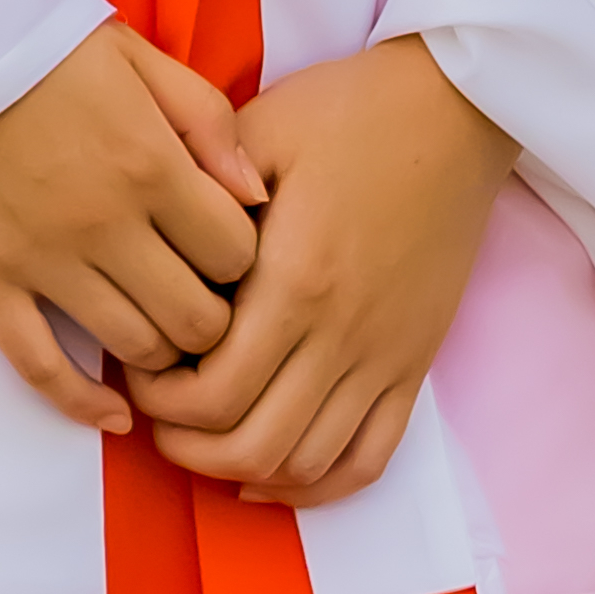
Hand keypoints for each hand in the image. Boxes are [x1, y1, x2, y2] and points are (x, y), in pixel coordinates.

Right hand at [0, 22, 266, 432]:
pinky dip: (83, 402)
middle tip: (201, 304)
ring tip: (160, 337)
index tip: (226, 255)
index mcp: (150, 162)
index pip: (237, 256)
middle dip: (213, 322)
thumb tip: (255, 197)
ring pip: (135, 348)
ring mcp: (43, 260)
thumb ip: (205, 119)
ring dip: (159, 355)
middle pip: (198, 319)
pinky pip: (41, 367)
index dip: (245, 265)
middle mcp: (106, 223)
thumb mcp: (133, 53)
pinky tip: (115, 413)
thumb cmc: (29, 41)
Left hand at [129, 38, 516, 503]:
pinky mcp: (414, 364)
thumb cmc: (351, 111)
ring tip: (207, 437)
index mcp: (295, 280)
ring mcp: (384, 356)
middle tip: (159, 413)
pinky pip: (369, 458)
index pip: (212, 393)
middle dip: (186, 444)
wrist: (456, 107)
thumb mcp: (258, 132)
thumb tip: (161, 260)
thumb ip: (203, 197)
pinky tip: (273, 474)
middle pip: (251, 445)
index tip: (138, 367)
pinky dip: (317, 486)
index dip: (159, 399)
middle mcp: (341, 333)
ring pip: (306, 464)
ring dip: (243, 469)